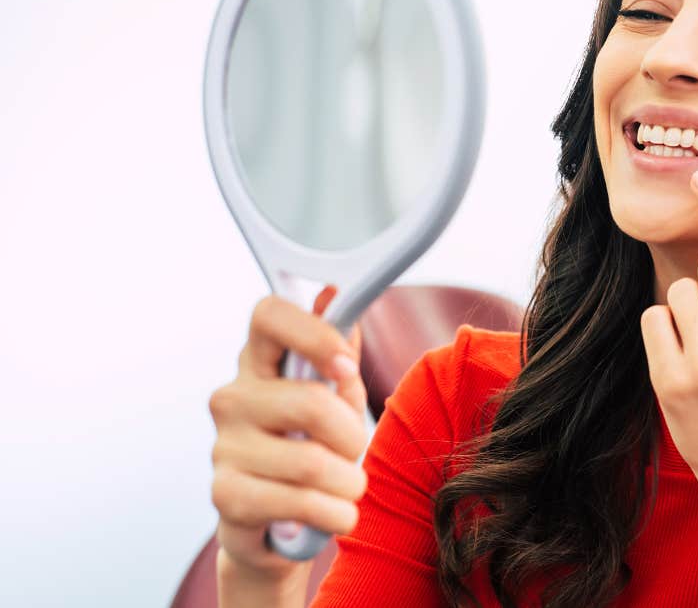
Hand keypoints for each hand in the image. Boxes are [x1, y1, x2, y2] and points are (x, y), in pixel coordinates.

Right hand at [208, 288, 368, 580]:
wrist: (279, 525)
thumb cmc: (312, 450)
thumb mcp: (336, 400)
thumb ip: (339, 353)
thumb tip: (331, 294)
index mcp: (261, 363)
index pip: (269, 314)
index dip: (314, 333)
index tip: (345, 366)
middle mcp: (233, 398)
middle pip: (312, 403)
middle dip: (352, 436)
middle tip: (352, 452)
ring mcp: (224, 446)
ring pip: (313, 462)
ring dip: (349, 484)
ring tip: (346, 490)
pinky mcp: (225, 495)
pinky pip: (300, 502)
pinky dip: (334, 514)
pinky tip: (335, 514)